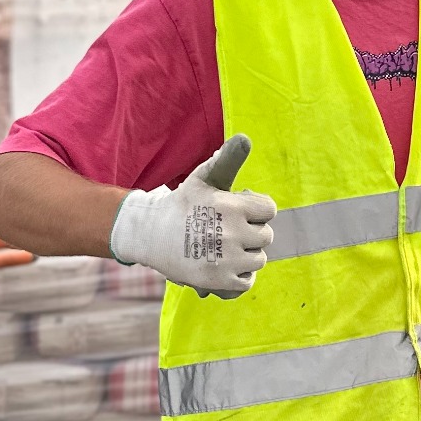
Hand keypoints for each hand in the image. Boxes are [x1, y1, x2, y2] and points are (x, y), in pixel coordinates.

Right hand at [110, 136, 276, 297]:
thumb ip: (226, 159)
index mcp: (232, 206)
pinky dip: (239, 276)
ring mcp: (228, 260)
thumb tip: (244, 138)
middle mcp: (233, 233)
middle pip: (266, 236)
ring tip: (224, 247)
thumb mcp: (202, 178)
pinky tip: (223, 264)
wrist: (151, 235)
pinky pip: (248, 281)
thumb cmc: (182, 204)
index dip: (255, 211)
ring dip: (245, 255)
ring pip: (259, 260)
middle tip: (227, 231)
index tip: (239, 212)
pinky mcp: (221, 281)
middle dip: (250, 233)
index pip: (269, 210)